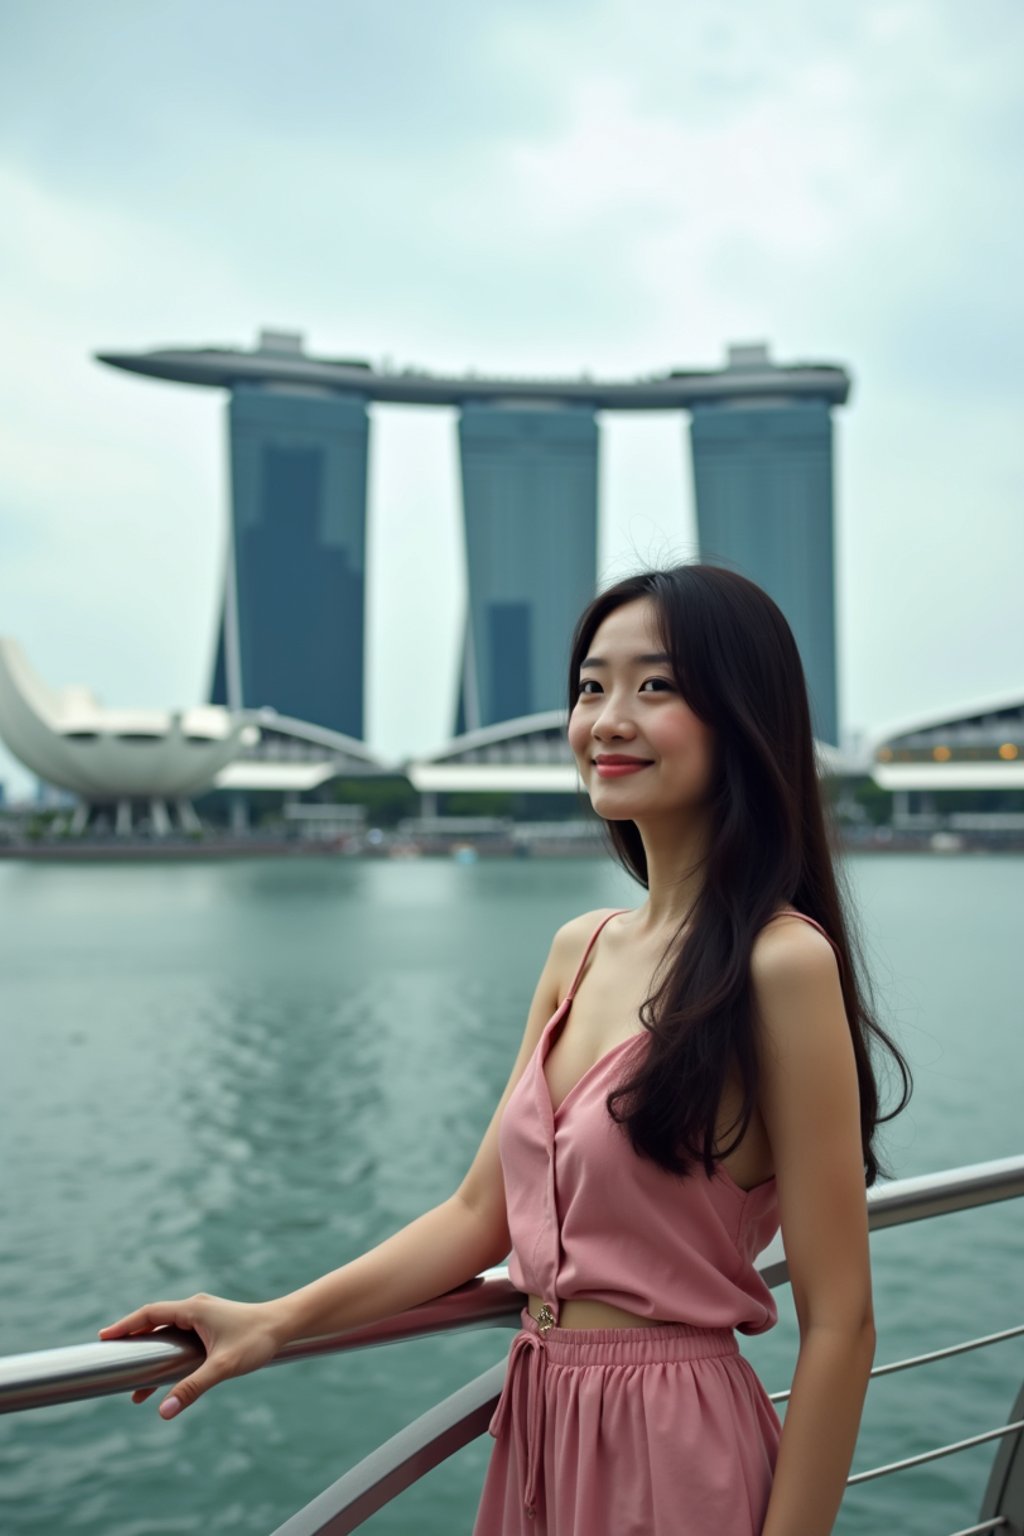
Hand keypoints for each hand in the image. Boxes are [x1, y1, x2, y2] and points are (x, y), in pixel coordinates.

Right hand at [98, 1292, 284, 1418]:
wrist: (285, 1325)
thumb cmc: (256, 1340)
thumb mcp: (223, 1367)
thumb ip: (192, 1388)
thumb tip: (163, 1411)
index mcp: (193, 1309)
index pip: (150, 1314)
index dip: (126, 1325)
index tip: (104, 1337)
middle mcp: (196, 1308)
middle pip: (155, 1323)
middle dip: (134, 1342)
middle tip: (112, 1359)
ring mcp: (204, 1315)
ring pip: (169, 1333)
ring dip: (152, 1353)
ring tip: (136, 1387)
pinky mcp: (212, 1325)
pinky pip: (181, 1337)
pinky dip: (169, 1353)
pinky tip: (167, 1376)